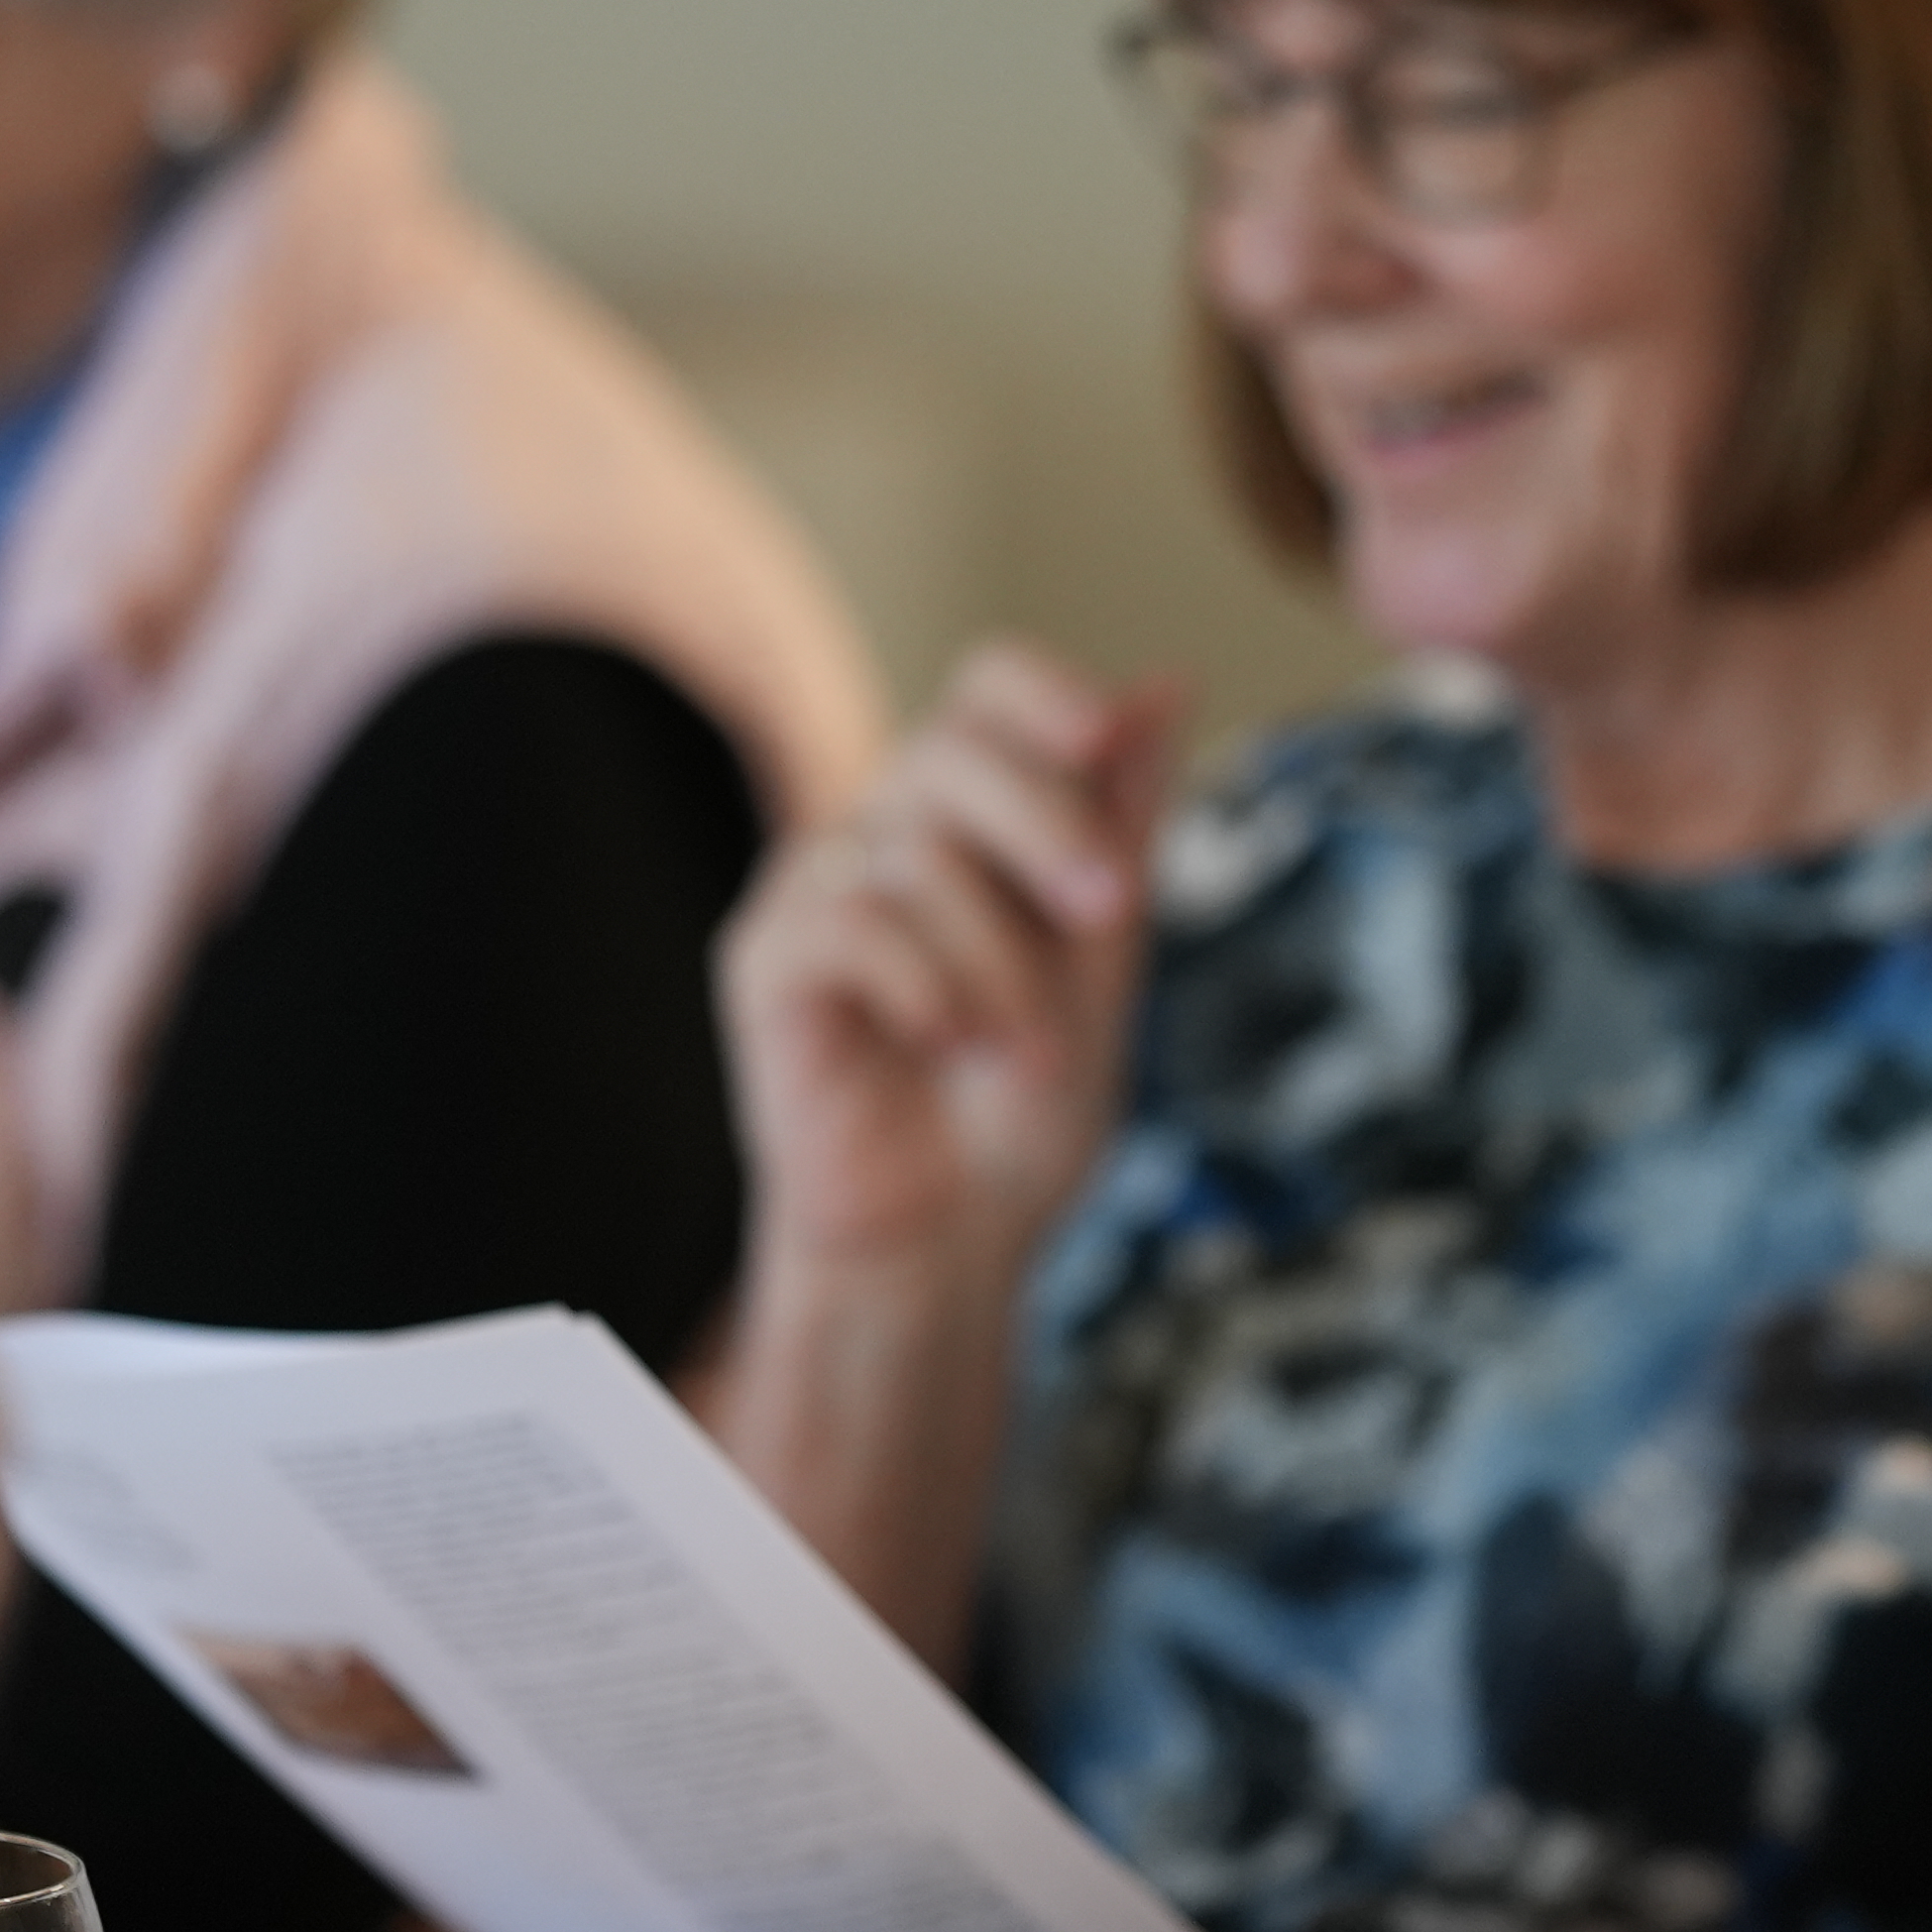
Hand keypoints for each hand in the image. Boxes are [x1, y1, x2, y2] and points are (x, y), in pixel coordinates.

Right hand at [721, 642, 1186, 1322]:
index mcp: (968, 820)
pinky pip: (847, 922)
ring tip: (1024, 1053)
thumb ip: (1124, 832)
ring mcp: (815, 891)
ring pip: (915, 854)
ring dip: (1001, 962)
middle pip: (949, 747)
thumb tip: (1167, 686)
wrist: (948, 1246)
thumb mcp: (1104, 966)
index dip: (1044, 692)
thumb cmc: (1018, 1115)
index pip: (987, 687)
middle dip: (1046, 822)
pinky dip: (923, 984)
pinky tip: (947, 1042)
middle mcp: (883, 833)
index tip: (1103, 737)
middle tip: (1105, 912)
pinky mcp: (763, 960)